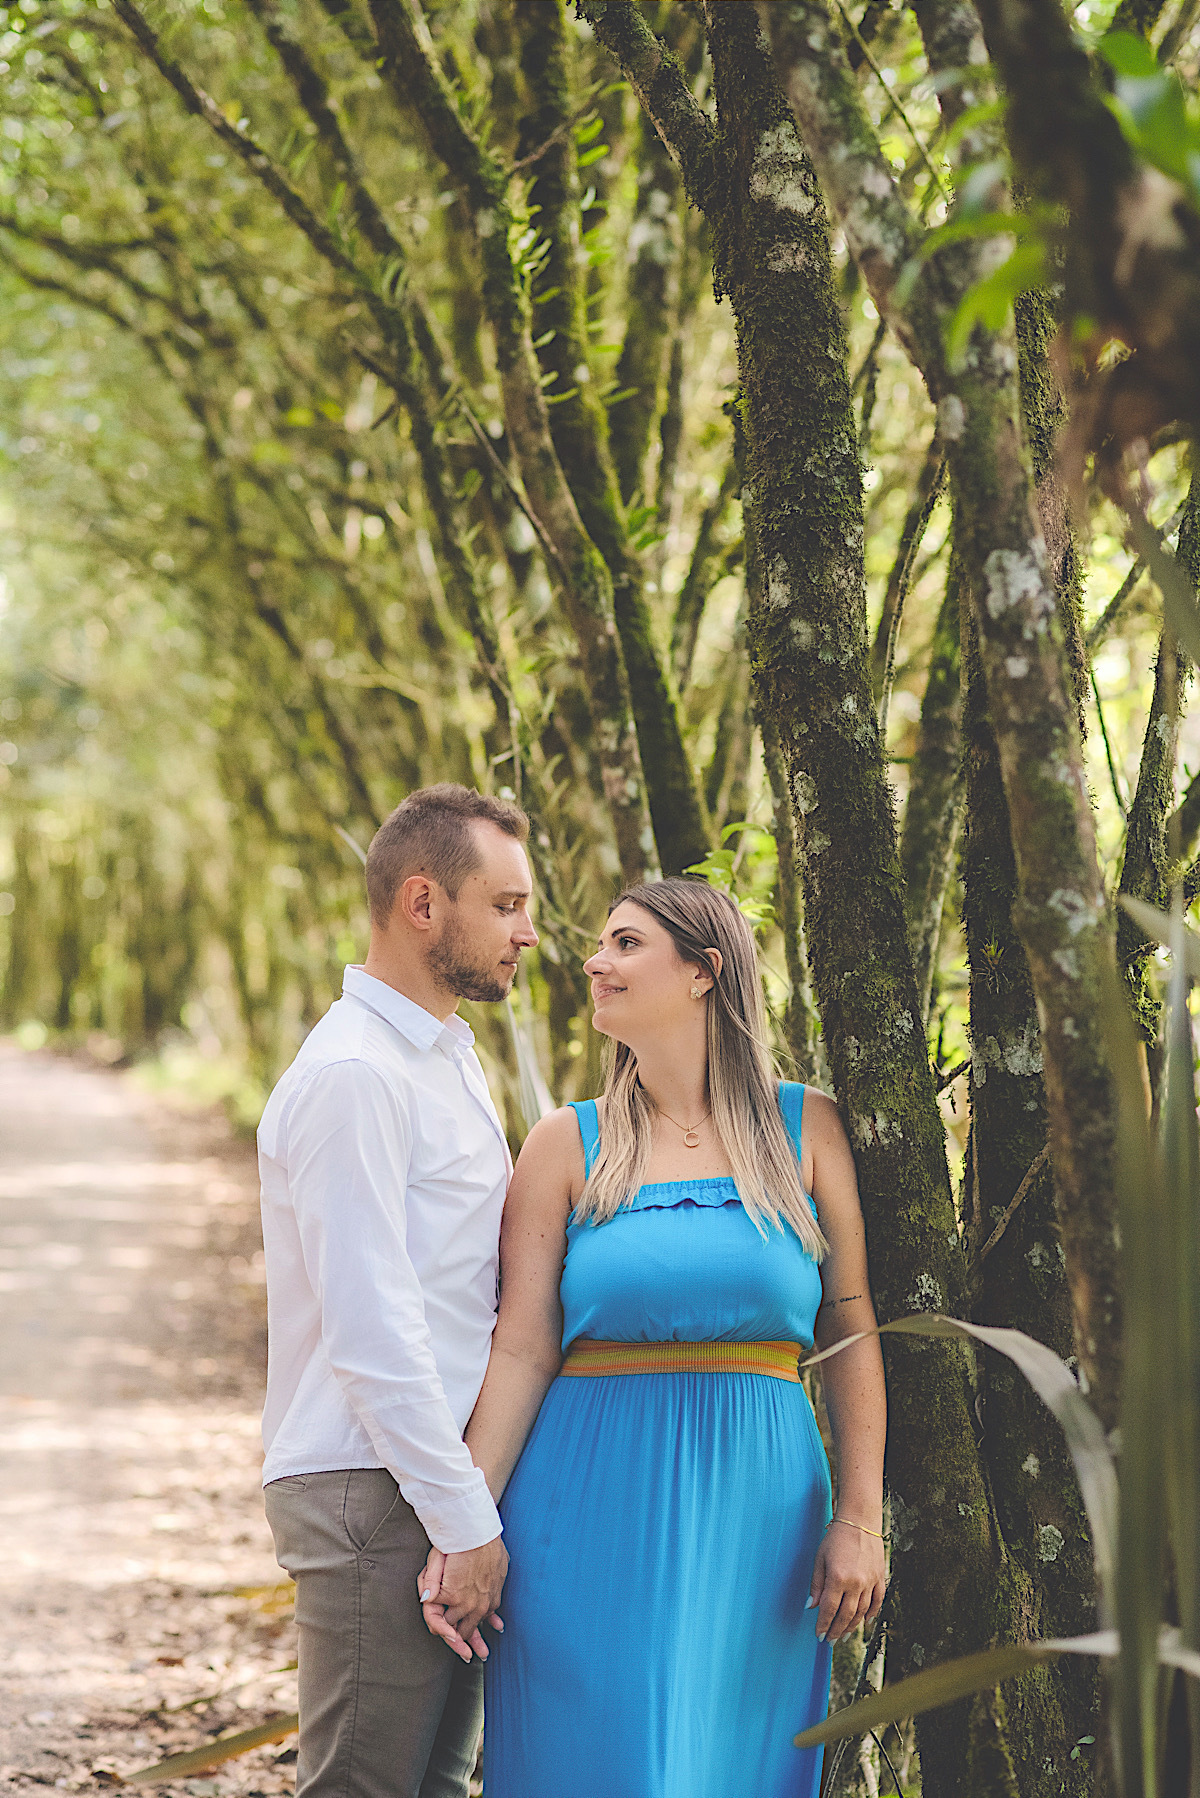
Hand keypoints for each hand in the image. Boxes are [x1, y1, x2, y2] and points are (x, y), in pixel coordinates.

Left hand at [416, 1540, 506, 1662]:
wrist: (480, 1531)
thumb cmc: (456, 1544)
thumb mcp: (435, 1561)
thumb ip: (428, 1582)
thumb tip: (425, 1599)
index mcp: (453, 1599)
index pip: (442, 1624)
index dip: (438, 1629)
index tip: (441, 1634)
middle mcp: (471, 1604)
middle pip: (461, 1630)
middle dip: (457, 1640)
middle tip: (463, 1654)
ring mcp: (486, 1601)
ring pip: (477, 1624)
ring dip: (477, 1637)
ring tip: (482, 1653)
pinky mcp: (496, 1593)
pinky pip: (493, 1613)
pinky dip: (493, 1620)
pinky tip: (497, 1628)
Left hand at [807, 1518, 886, 1643]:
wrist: (859, 1521)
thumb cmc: (836, 1538)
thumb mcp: (820, 1559)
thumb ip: (816, 1585)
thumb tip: (811, 1607)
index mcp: (838, 1577)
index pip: (829, 1609)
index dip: (823, 1625)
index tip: (819, 1636)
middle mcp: (856, 1583)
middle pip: (846, 1615)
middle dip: (836, 1630)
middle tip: (830, 1641)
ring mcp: (870, 1582)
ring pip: (862, 1612)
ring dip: (852, 1626)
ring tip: (843, 1635)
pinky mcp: (879, 1578)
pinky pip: (877, 1602)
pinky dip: (871, 1614)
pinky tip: (865, 1622)